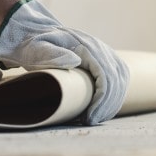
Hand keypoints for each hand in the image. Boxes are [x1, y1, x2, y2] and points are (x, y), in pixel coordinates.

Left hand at [0, 0, 128, 124]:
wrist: (36, 34)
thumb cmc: (35, 45)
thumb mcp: (37, 48)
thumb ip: (52, 54)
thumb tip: (75, 60)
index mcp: (87, 47)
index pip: (106, 76)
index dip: (101, 100)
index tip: (90, 117)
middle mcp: (99, 48)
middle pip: (116, 80)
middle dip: (107, 106)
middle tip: (91, 122)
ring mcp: (103, 53)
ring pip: (120, 80)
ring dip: (111, 103)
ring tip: (95, 119)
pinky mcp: (103, 60)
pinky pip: (117, 79)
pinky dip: (112, 96)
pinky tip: (101, 110)